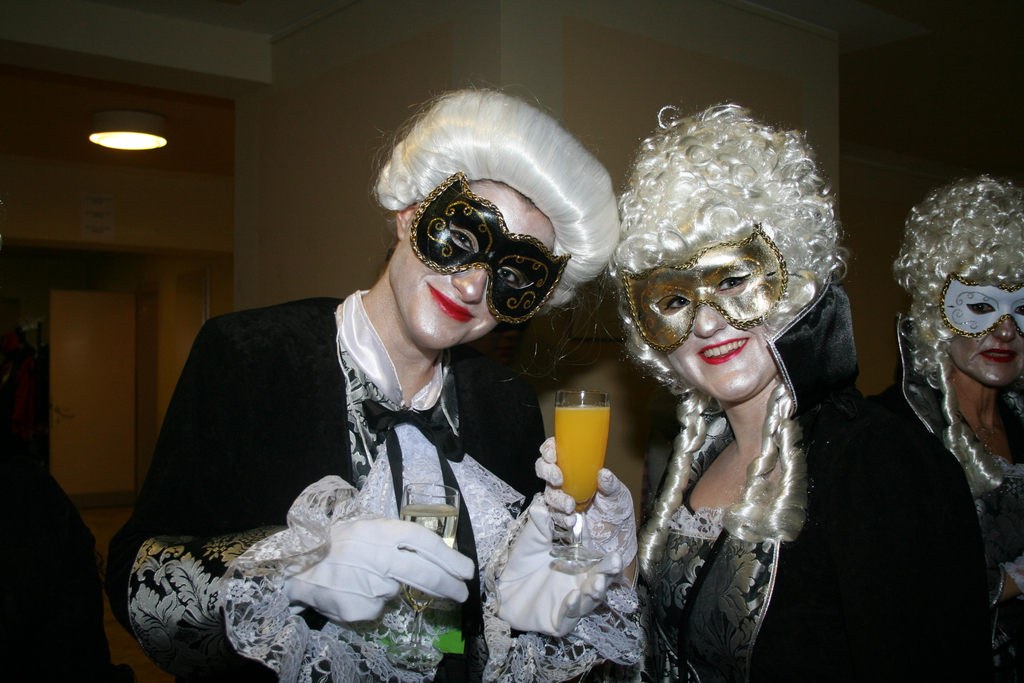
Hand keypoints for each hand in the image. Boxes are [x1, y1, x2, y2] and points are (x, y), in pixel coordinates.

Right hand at [284, 517, 474, 622]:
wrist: (293, 565)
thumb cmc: (336, 543)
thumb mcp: (365, 527)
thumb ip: (395, 537)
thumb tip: (434, 553)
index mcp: (378, 530)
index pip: (423, 542)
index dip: (449, 557)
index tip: (465, 570)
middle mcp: (374, 556)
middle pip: (423, 574)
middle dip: (448, 586)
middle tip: (461, 593)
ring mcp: (365, 584)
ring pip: (394, 592)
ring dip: (388, 588)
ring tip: (363, 577)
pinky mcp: (355, 608)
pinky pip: (375, 608)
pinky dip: (369, 602)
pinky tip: (352, 590)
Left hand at [496, 499, 621, 636]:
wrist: (504, 589)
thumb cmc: (523, 562)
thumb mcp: (530, 541)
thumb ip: (538, 526)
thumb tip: (540, 508)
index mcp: (579, 562)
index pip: (596, 555)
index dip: (605, 554)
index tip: (614, 551)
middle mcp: (582, 582)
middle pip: (600, 577)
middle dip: (609, 571)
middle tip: (615, 562)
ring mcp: (573, 602)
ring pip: (590, 599)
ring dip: (595, 591)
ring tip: (596, 583)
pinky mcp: (560, 620)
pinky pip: (569, 616)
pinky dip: (571, 607)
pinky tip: (572, 597)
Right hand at [536, 437, 637, 564]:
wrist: (616, 534)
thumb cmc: (616, 507)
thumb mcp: (617, 493)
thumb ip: (610, 484)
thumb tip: (604, 474)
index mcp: (576, 467)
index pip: (555, 451)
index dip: (549, 450)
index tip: (553, 456)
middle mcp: (564, 480)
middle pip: (544, 469)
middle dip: (547, 472)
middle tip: (559, 479)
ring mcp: (560, 498)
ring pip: (548, 493)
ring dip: (556, 498)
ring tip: (570, 505)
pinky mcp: (560, 515)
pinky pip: (552, 514)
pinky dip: (559, 517)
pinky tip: (570, 520)